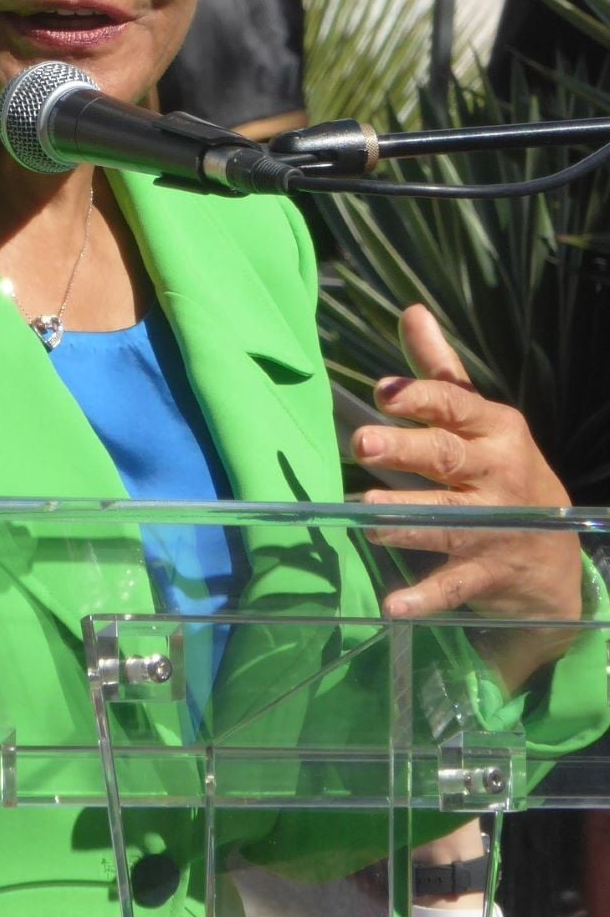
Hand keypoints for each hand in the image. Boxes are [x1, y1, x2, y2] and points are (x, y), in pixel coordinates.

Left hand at [350, 305, 580, 637]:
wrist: (554, 559)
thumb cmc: (502, 473)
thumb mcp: (481, 420)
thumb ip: (439, 372)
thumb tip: (410, 311)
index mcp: (494, 430)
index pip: (455, 407)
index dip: (420, 399)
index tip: (383, 393)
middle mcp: (496, 475)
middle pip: (446, 458)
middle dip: (406, 450)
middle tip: (362, 443)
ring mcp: (493, 527)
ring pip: (445, 520)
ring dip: (406, 519)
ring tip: (366, 514)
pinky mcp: (485, 575)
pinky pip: (452, 586)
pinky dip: (423, 597)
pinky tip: (392, 605)